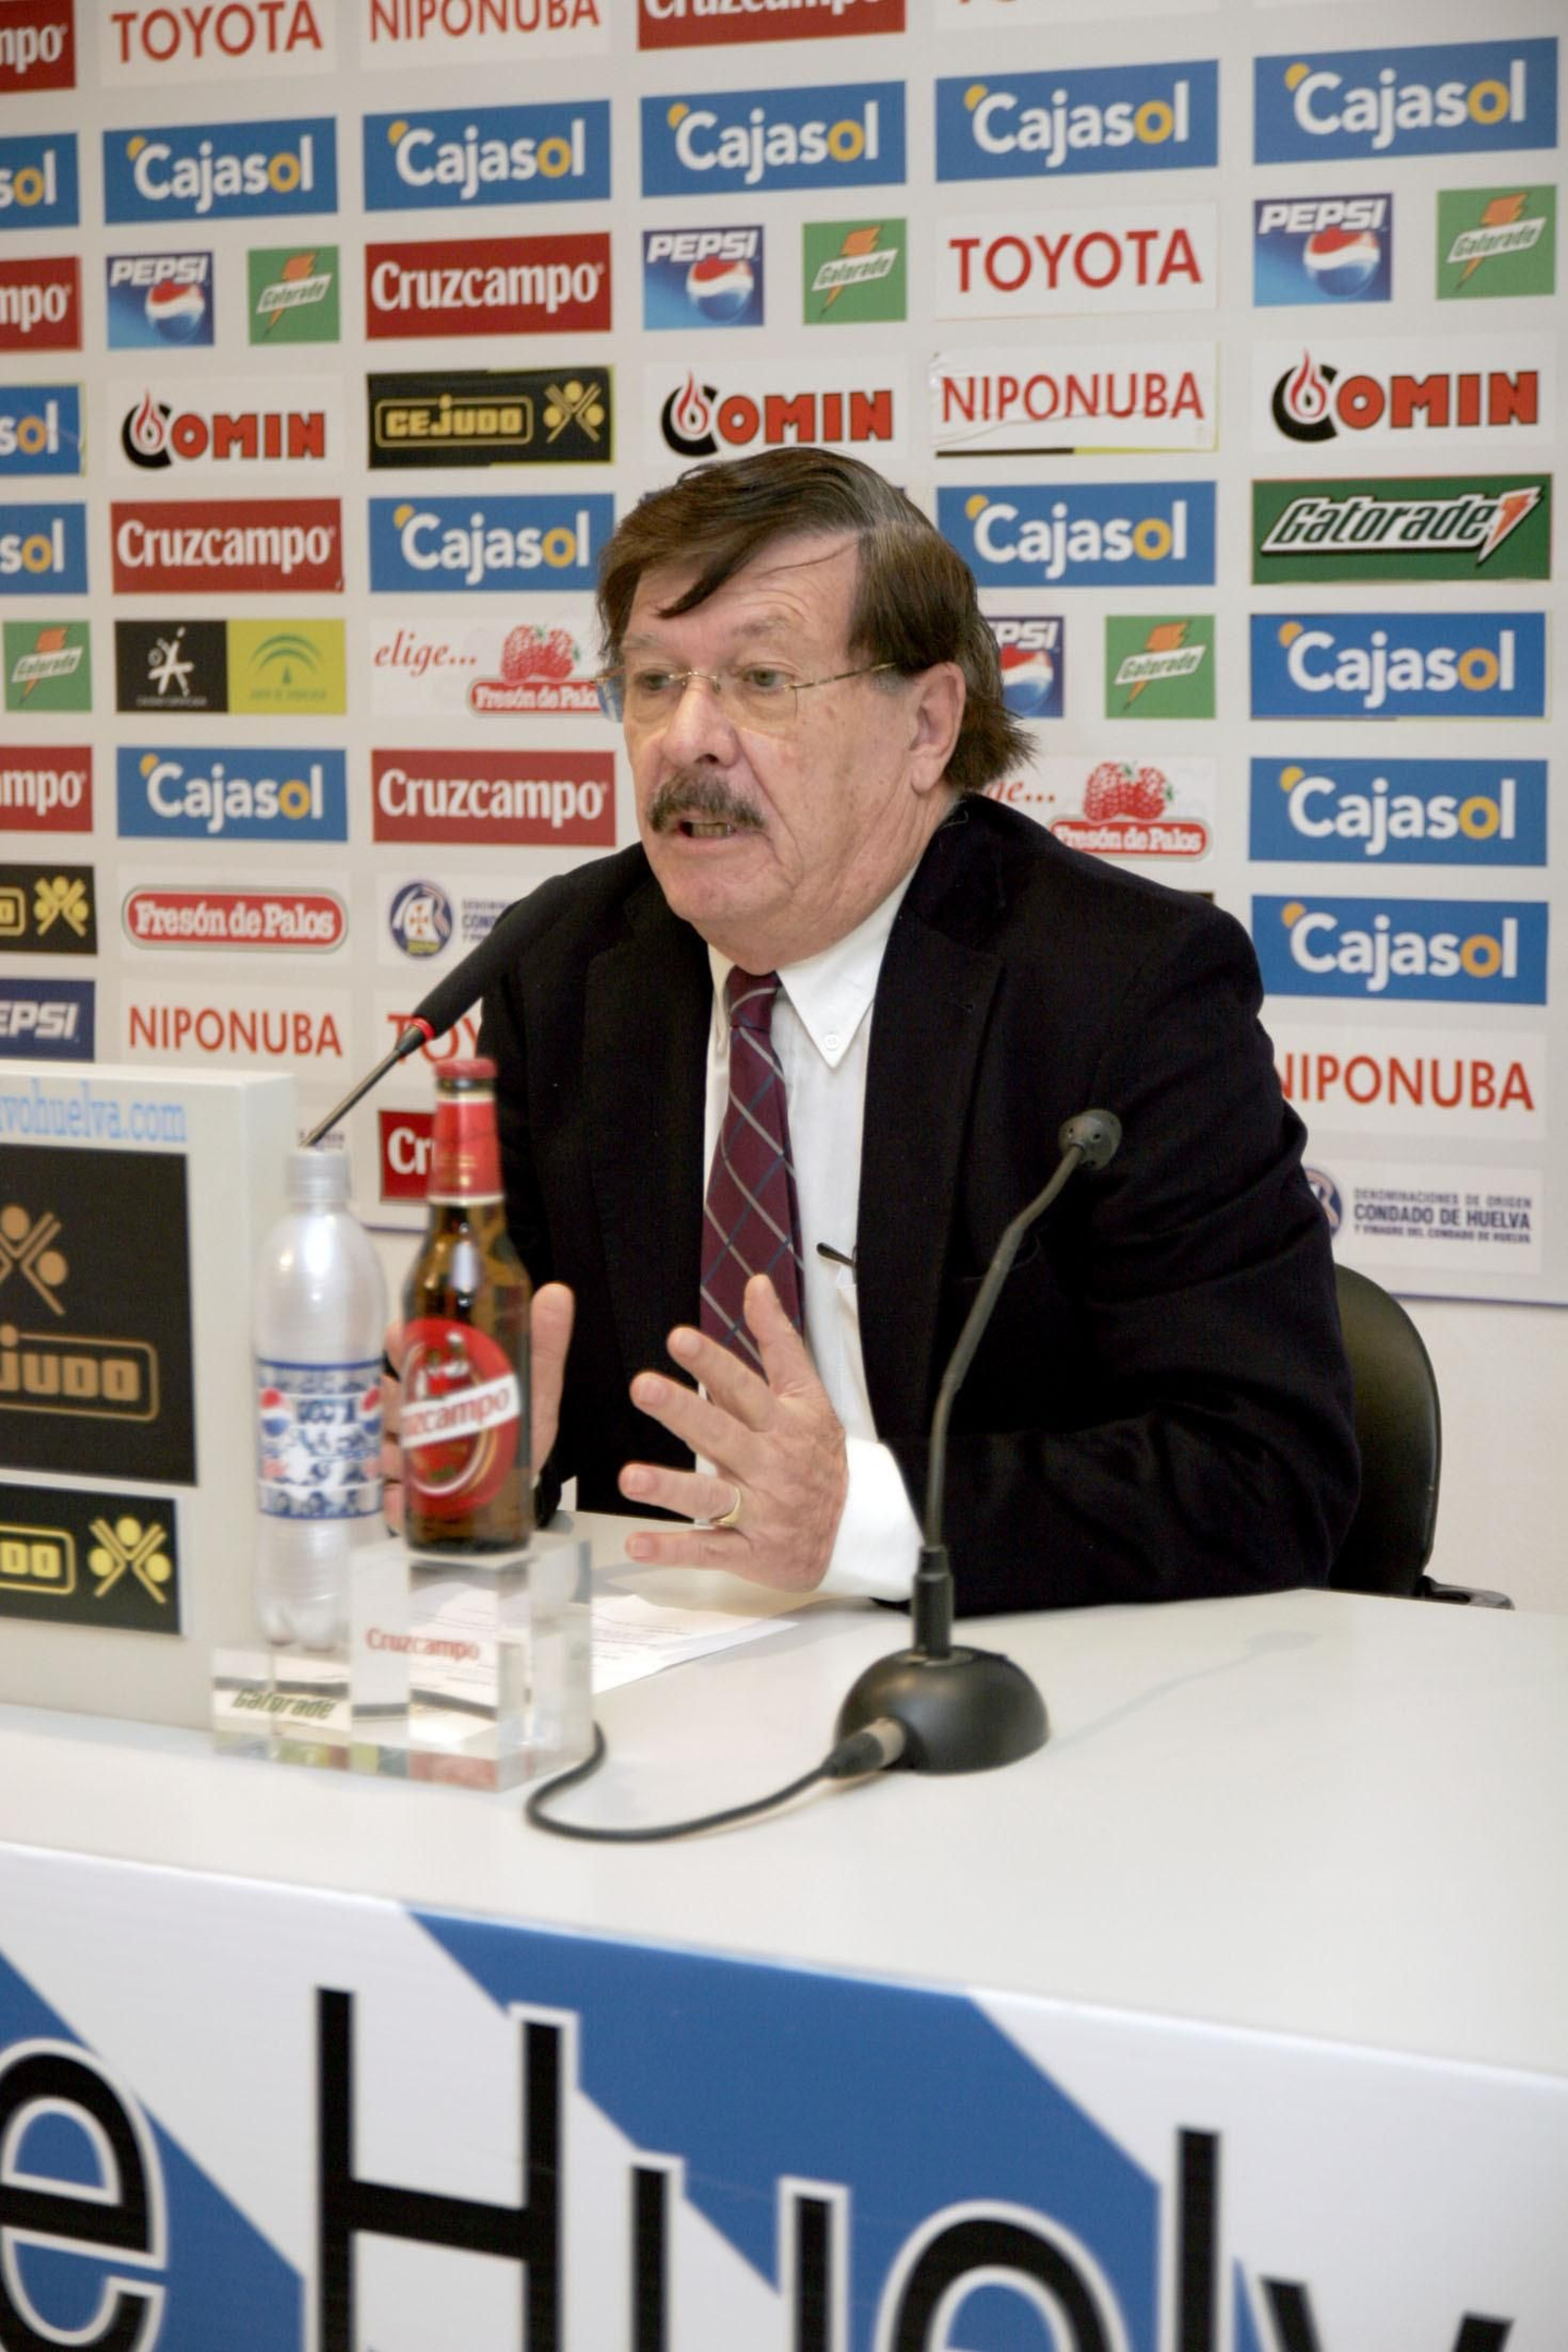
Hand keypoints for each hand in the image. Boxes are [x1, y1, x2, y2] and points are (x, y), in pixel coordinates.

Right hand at [380, 1282, 574, 1530]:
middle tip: (392, 1396)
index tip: (400, 1334)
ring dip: (385, 1449)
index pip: (410, 1354)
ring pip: (383, 1447)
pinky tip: (399, 1498)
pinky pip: (393, 1499)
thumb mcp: (536, 1386)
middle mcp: (418, 1416)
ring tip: (392, 1454)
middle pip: (387, 1399)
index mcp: (442, 1384)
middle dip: (384, 1398)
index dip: (402, 1343)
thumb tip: (557, 1292)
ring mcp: (407, 1458)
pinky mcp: (409, 1499)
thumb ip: (544, 1344)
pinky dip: (394, 1501)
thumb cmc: (519, 1429)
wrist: (517, 1492)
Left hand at [617, 1274, 847, 1591]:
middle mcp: (768, 1464)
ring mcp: (759, 1510)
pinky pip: (708, 1550)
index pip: (745, 1387)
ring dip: (671, 1488)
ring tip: (631, 1478)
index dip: (713, 1362)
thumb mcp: (808, 1393)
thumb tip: (757, 1284)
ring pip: (712, 1497)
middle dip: (683, 1412)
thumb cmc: (820, 1455)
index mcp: (782, 1422)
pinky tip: (637, 1545)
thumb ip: (777, 1340)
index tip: (678, 1339)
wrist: (855, 1526)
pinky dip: (673, 1550)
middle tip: (643, 1388)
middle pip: (723, 1435)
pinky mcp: (748, 1551)